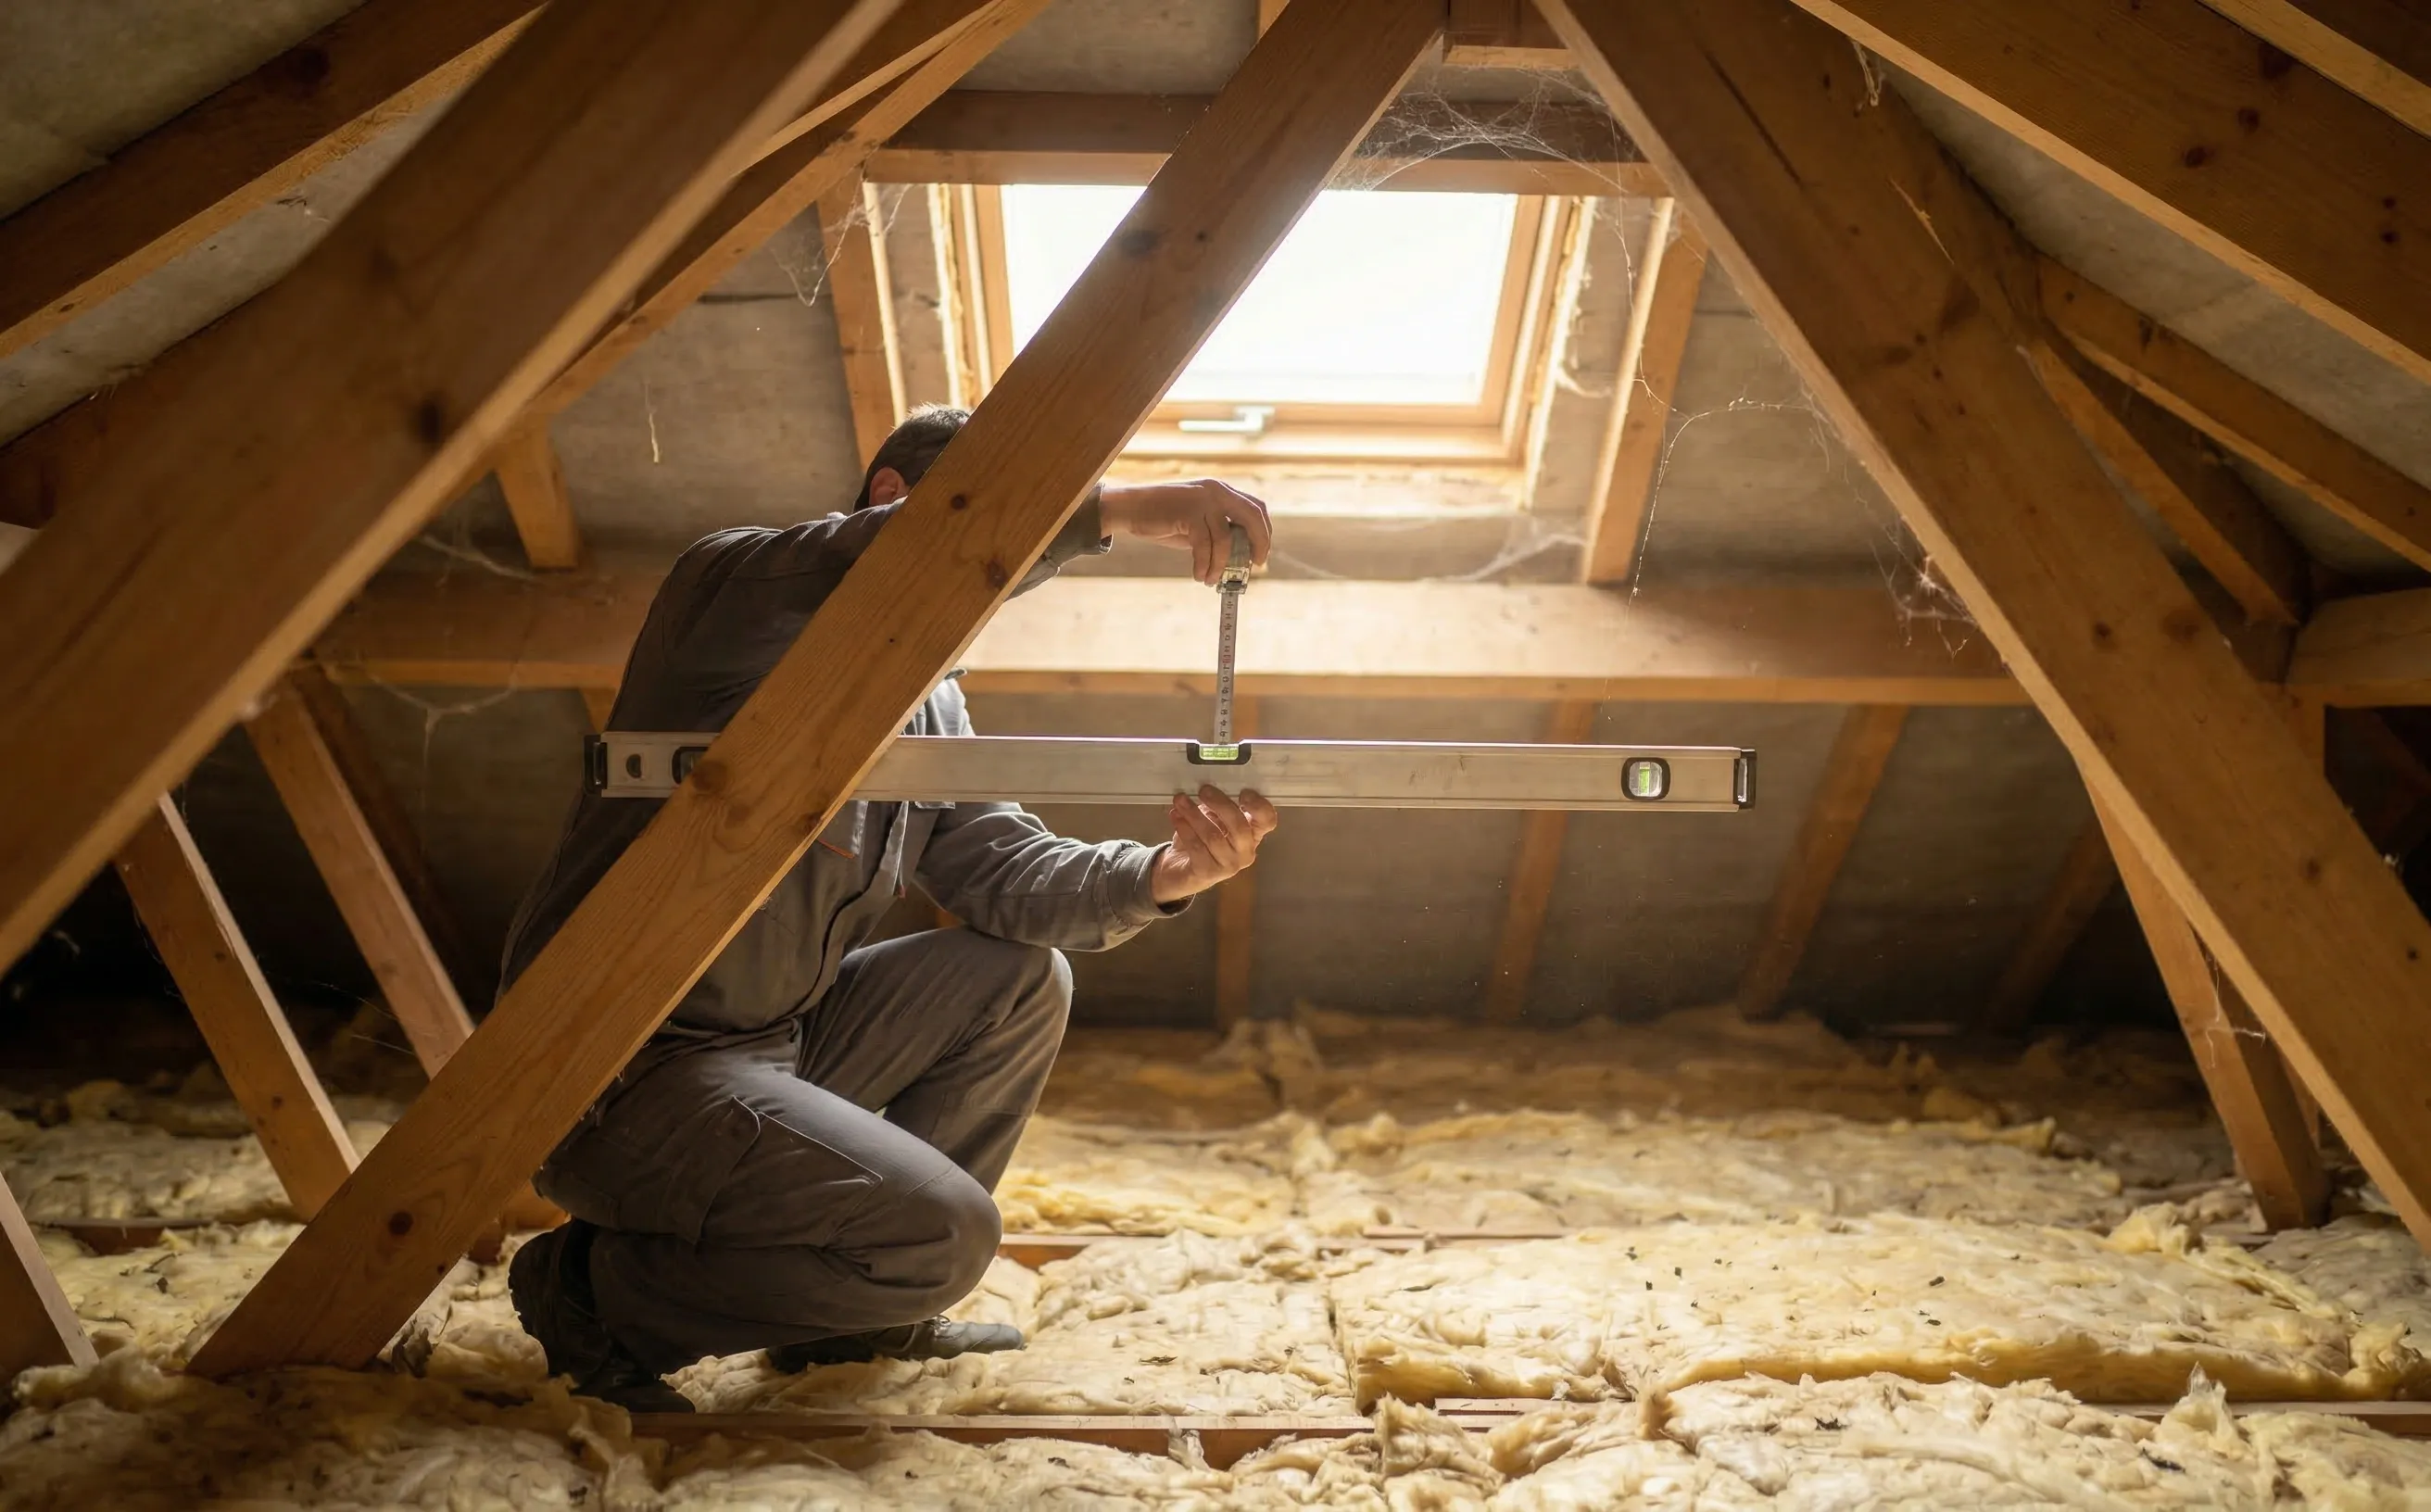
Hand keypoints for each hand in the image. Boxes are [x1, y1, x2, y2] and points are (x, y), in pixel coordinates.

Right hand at [1096, 479, 1272, 584]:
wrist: (1131, 508)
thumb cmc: (1163, 518)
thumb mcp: (1197, 523)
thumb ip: (1218, 532)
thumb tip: (1239, 557)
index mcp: (1222, 491)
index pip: (1256, 508)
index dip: (1264, 532)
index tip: (1260, 555)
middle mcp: (1217, 491)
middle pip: (1253, 517)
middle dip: (1258, 544)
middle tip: (1252, 567)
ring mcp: (1203, 500)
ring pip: (1226, 539)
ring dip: (1221, 565)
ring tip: (1211, 580)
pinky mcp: (1188, 512)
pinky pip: (1204, 545)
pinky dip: (1204, 565)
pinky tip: (1199, 575)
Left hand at [1151, 786, 1278, 902]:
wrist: (1180, 870)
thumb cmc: (1201, 841)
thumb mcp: (1212, 819)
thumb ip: (1217, 806)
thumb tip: (1210, 789)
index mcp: (1252, 834)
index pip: (1267, 821)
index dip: (1259, 806)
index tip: (1244, 792)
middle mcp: (1245, 852)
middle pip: (1240, 827)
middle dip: (1220, 805)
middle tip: (1204, 791)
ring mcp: (1228, 865)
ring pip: (1213, 836)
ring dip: (1195, 815)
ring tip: (1181, 801)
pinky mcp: (1208, 873)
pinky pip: (1196, 847)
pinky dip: (1184, 828)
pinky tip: (1176, 817)